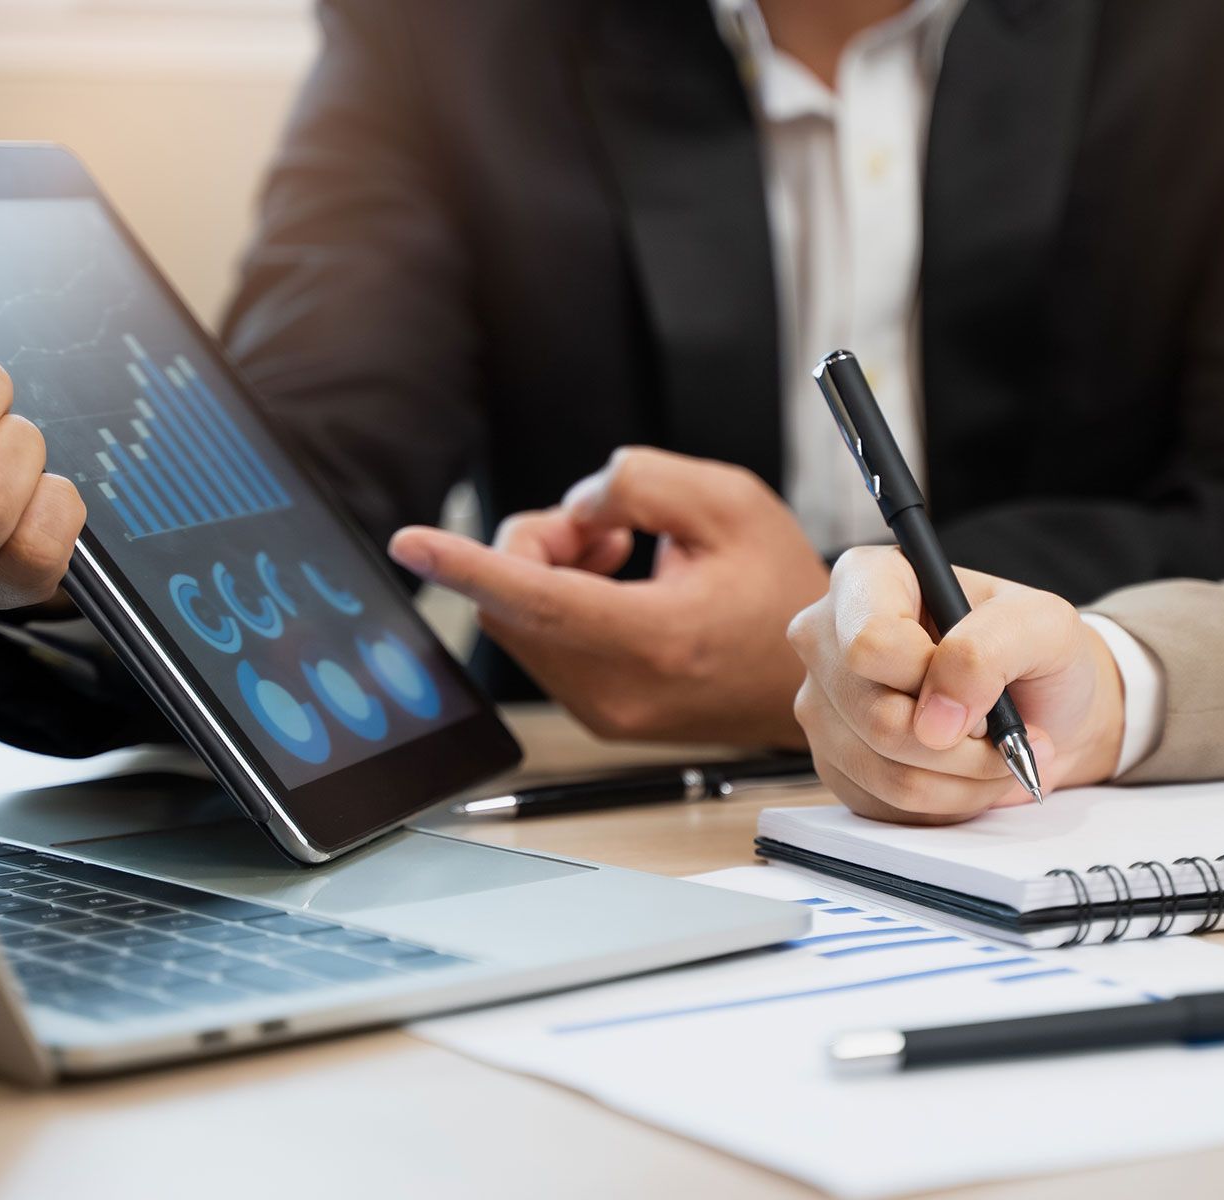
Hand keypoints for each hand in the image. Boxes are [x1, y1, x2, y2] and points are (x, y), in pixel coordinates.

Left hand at [388, 447, 827, 745]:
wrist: (812, 678)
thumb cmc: (781, 588)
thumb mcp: (729, 502)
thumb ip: (642, 483)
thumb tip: (578, 505)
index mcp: (656, 637)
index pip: (537, 597)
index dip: (467, 563)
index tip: (411, 543)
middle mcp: (620, 689)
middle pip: (513, 603)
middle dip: (538, 544)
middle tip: (606, 525)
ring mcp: (606, 712)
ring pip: (519, 624)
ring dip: (547, 572)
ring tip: (621, 551)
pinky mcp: (601, 717)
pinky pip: (541, 647)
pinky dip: (558, 602)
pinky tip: (616, 584)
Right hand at [787, 547, 1124, 824]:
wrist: (1045, 707)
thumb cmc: (1040, 653)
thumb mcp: (1043, 626)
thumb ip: (988, 650)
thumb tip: (935, 719)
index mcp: (868, 580)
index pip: (870, 643)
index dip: (930, 679)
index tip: (982, 689)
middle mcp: (829, 640)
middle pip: (876, 716)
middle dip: (961, 742)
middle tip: (1006, 728)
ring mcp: (825, 706)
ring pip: (884, 770)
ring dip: (963, 777)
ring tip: (999, 754)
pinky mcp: (837, 763)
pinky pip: (886, 804)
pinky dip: (947, 801)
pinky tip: (969, 773)